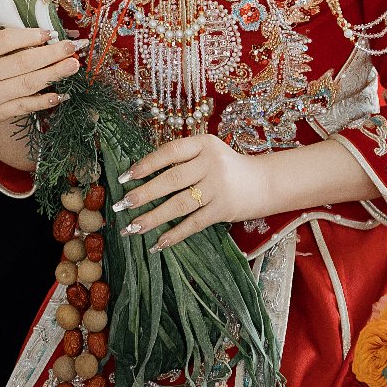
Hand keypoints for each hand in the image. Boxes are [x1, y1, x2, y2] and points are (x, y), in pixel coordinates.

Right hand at [0, 27, 79, 137]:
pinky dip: (43, 100)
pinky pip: (25, 106)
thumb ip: (7, 43)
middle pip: (22, 63)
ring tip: (72, 66)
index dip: (30, 36)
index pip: (6, 40)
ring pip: (27, 84)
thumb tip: (44, 37)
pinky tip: (59, 94)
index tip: (49, 33)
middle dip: (50, 55)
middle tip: (71, 48)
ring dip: (53, 74)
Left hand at [112, 135, 273, 249]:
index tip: (125, 176)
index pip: (169, 151)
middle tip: (121, 205)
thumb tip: (144, 175)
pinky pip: (194, 224)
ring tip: (133, 227)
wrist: (265, 182)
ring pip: (179, 204)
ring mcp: (218, 187)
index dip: (146, 164)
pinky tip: (158, 243)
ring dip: (153, 218)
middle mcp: (210, 163)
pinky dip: (175, 234)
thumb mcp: (209, 152)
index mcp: (204, 144)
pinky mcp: (223, 209)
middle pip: (171, 179)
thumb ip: (184, 158)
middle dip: (143, 194)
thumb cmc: (228, 167)